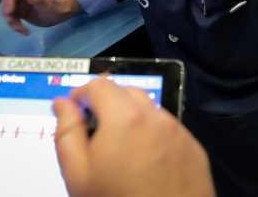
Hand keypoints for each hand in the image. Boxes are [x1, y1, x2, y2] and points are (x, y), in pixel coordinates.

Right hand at [0, 0, 79, 34]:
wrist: (58, 15)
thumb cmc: (55, 7)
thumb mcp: (49, 4)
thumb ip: (39, 0)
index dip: (9, 1)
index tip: (10, 12)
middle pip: (7, 0)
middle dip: (7, 12)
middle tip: (12, 22)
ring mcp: (21, 4)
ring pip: (8, 10)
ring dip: (11, 21)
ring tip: (22, 30)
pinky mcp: (20, 12)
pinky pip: (13, 18)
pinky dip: (15, 25)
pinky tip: (24, 31)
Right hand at [54, 77, 214, 196]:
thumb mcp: (78, 173)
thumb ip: (67, 131)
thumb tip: (63, 103)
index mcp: (125, 117)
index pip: (99, 84)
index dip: (81, 94)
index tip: (74, 112)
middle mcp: (156, 117)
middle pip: (127, 92)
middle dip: (107, 105)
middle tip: (94, 135)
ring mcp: (179, 132)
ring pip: (150, 111)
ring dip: (132, 120)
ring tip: (120, 153)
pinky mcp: (194, 148)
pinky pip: (169, 130)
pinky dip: (154, 136)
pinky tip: (145, 164)